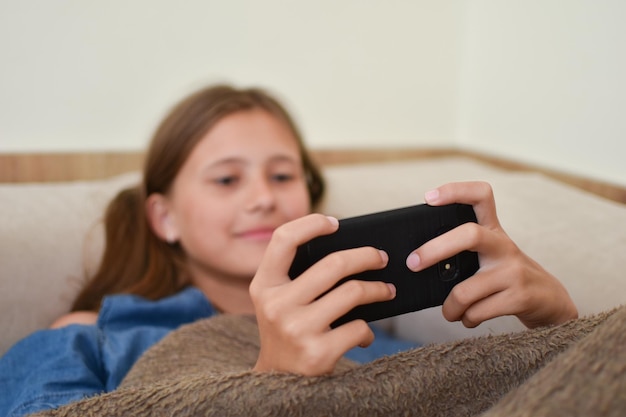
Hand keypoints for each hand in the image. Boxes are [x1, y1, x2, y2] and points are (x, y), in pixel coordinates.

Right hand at [249, 214, 395, 375]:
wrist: (278, 383)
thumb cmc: (287, 330)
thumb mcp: (278, 301)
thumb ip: (298, 275)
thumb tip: (353, 251)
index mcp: (264, 285)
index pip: (283, 239)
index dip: (311, 224)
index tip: (336, 223)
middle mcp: (276, 305)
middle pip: (333, 264)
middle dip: (367, 256)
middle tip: (382, 258)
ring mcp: (296, 330)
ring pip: (353, 292)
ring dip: (379, 290)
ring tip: (387, 291)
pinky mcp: (317, 353)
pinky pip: (359, 327)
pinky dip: (368, 330)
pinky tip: (364, 335)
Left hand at [405, 181, 577, 328]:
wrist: (551, 302)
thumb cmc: (506, 277)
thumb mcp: (489, 256)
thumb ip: (462, 252)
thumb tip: (417, 262)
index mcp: (493, 230)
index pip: (480, 195)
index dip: (455, 191)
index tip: (429, 197)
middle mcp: (504, 245)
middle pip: (469, 234)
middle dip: (434, 249)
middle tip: (413, 263)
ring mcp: (514, 271)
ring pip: (464, 290)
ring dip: (450, 307)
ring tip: (450, 311)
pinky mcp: (520, 297)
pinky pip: (477, 311)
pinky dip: (466, 319)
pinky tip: (469, 318)